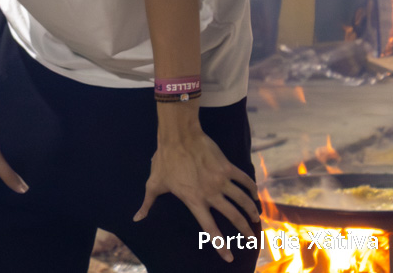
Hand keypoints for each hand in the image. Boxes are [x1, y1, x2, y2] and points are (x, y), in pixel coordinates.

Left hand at [133, 124, 260, 261]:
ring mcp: (220, 180)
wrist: (178, 136)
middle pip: (233, 216)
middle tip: (250, 239)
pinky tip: (255, 194)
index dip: (220, 244)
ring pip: (242, 200)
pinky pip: (244, 180)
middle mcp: (210, 193)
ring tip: (255, 218)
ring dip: (252, 211)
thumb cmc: (165, 159)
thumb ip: (147, 203)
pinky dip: (251, 188)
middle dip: (244, 230)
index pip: (209, 228)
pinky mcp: (227, 167)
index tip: (229, 256)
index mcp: (194, 200)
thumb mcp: (154, 183)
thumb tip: (136, 218)